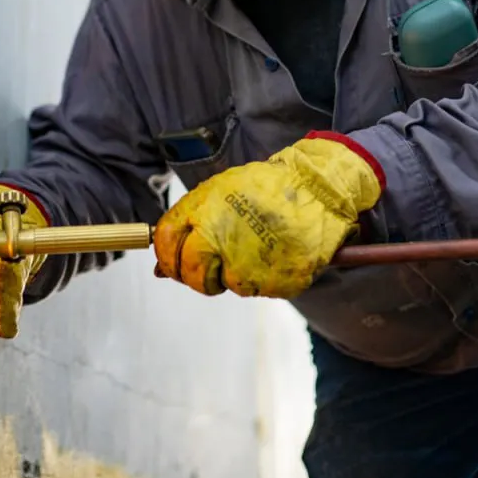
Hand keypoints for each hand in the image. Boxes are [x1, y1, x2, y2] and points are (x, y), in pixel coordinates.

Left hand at [153, 133, 383, 298]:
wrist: (316, 188)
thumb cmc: (266, 189)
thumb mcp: (219, 193)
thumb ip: (187, 227)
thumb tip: (160, 269)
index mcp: (202, 214)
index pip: (166, 247)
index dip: (168, 258)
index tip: (176, 262)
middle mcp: (220, 241)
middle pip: (193, 276)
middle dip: (200, 275)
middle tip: (218, 263)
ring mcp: (248, 265)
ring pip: (229, 285)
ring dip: (239, 273)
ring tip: (258, 245)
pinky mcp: (274, 282)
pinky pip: (260, 289)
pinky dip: (266, 277)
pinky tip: (276, 252)